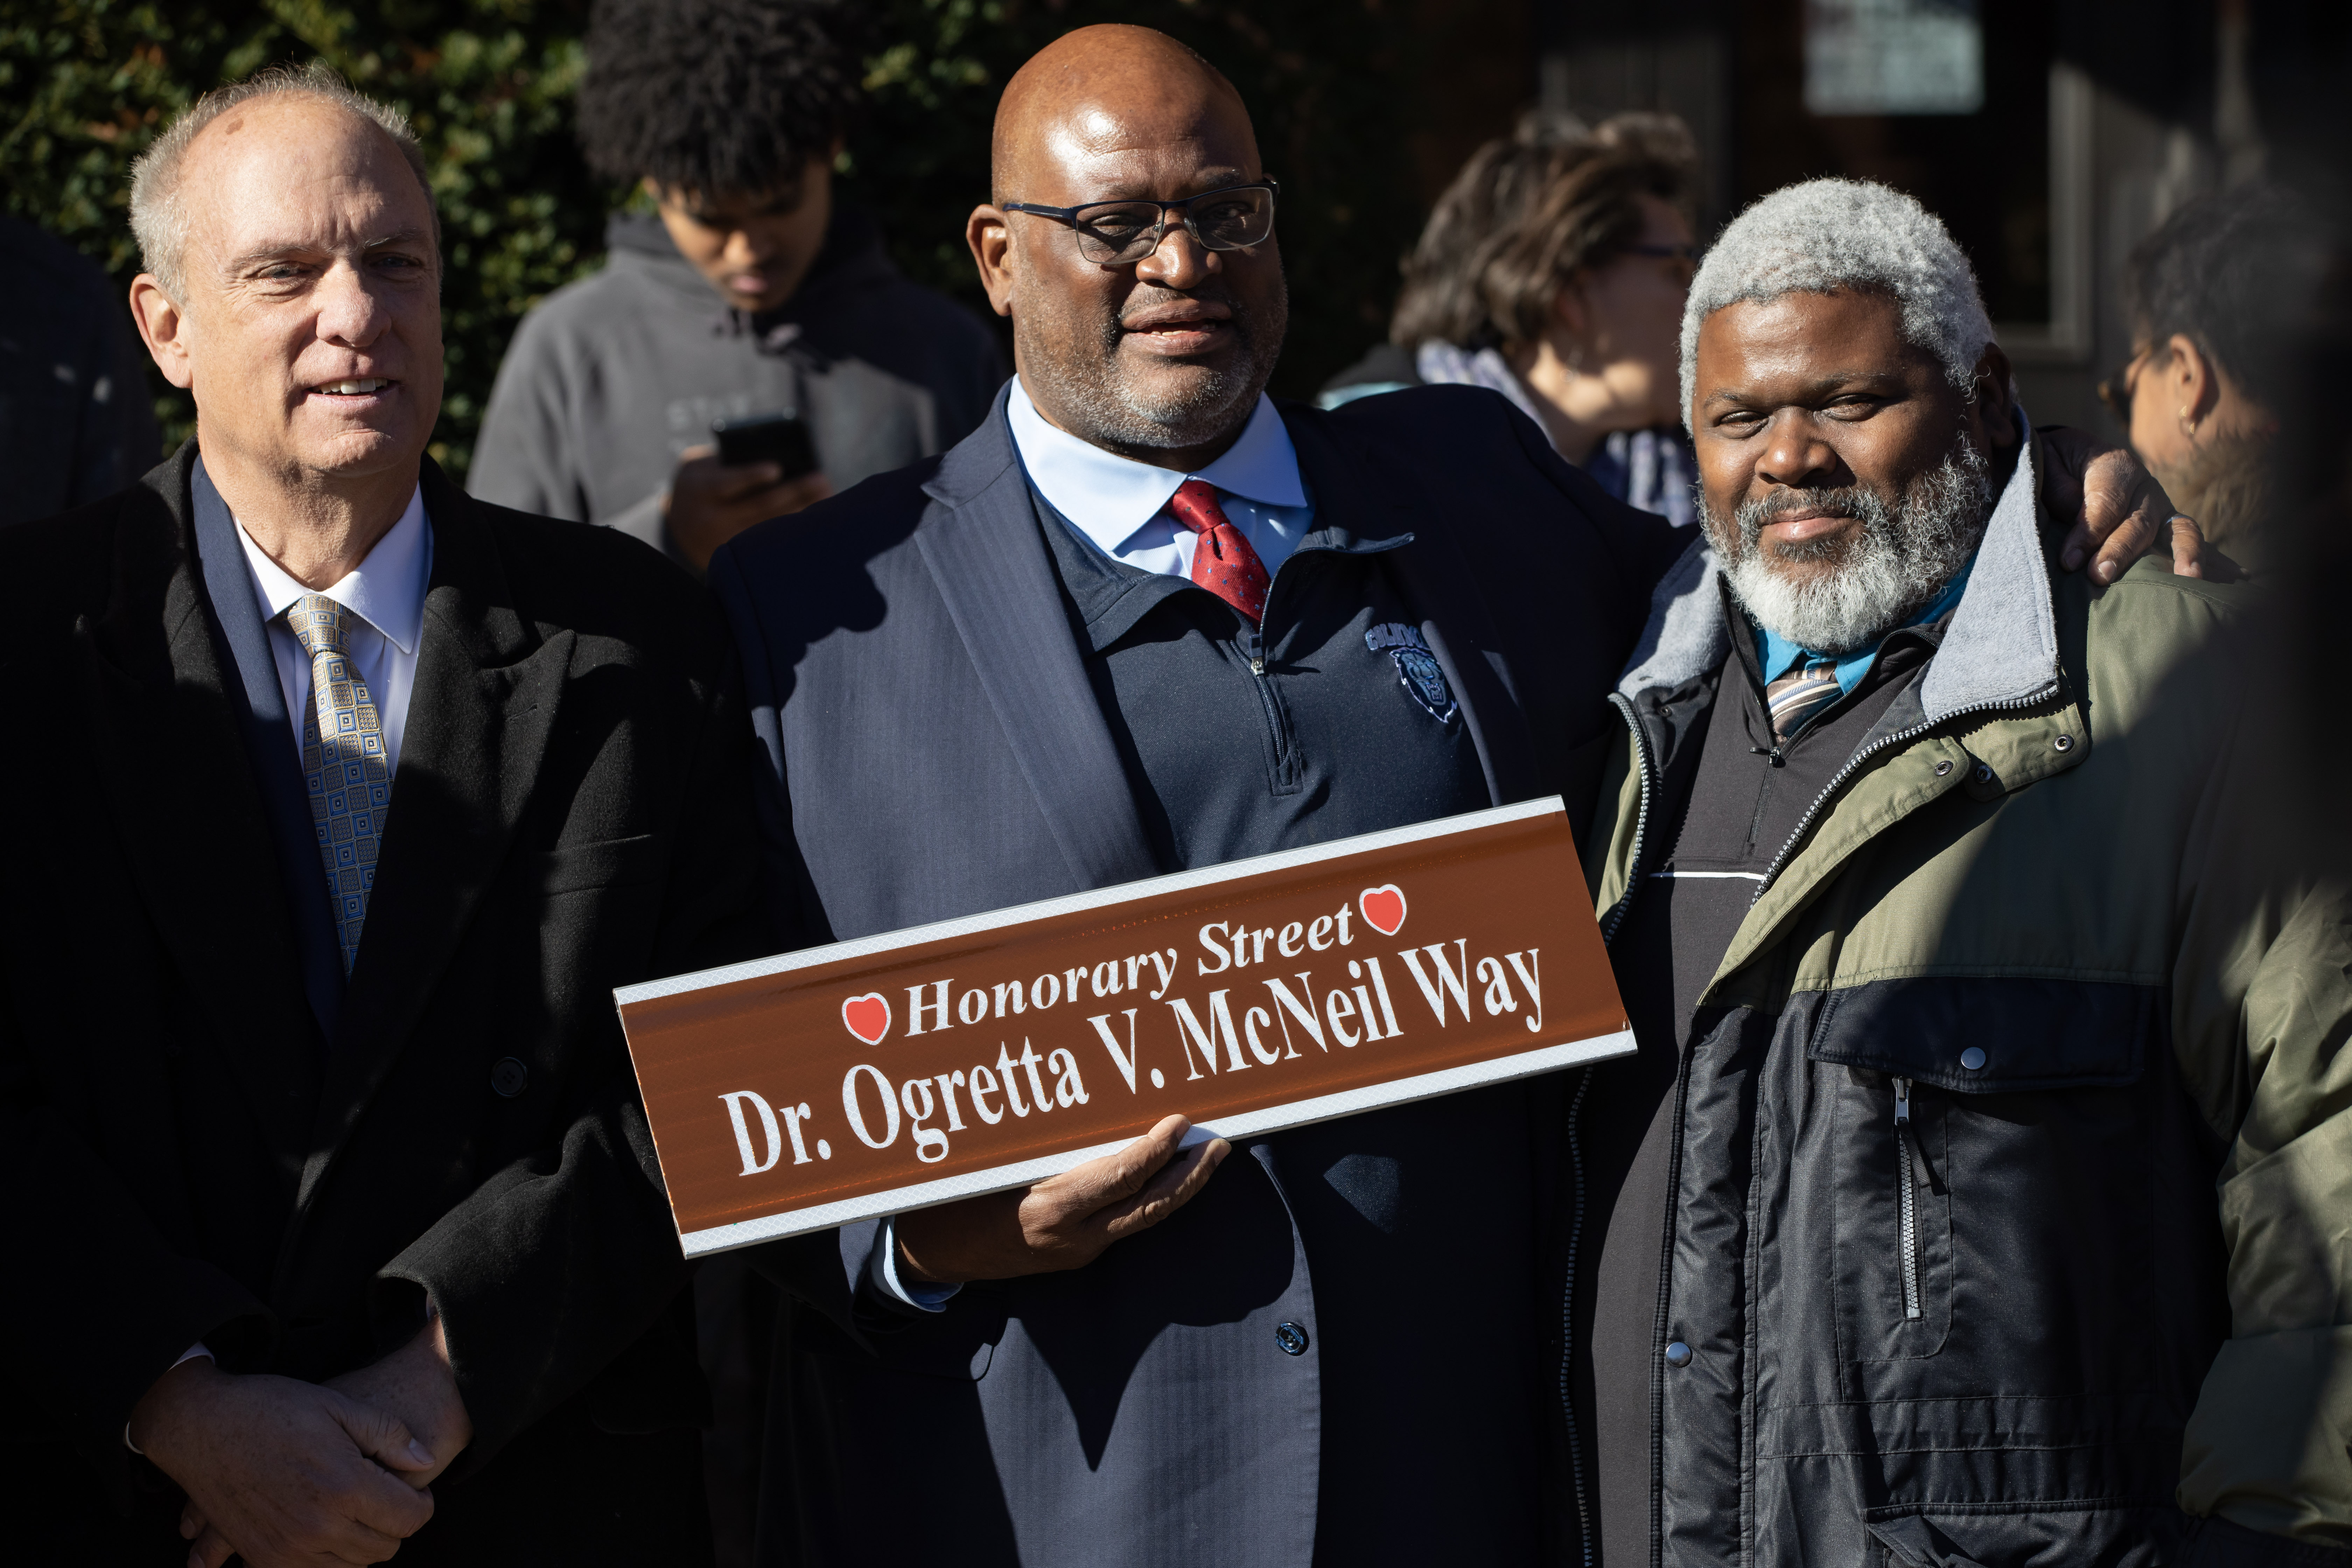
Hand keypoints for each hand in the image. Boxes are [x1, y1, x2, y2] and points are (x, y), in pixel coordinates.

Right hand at [180, 1315, 471, 1563]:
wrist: (202, 1426)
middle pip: (384, 1549)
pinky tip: (324, 1528)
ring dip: (362, 1543)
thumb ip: (389, 1435)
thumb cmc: (272, 1409)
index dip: (421, 1504)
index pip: (409, 1519)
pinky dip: (326, 1558)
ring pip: (350, 1567)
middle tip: (385, 1497)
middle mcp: (318, 1526)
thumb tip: (425, 1460)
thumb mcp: (339, 1405)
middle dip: (394, 1524)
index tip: (414, 1489)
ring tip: (355, 1509)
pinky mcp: (261, 1556)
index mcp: (344, 1486)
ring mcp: (286, 1548)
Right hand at [663, 444, 831, 569]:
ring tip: (826, 494)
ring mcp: (725, 542)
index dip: (750, 476)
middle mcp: (710, 520)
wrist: (678, 527)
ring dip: (801, 511)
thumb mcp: (702, 467)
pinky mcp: (740, 559)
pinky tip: (815, 518)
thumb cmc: (700, 483)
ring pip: (770, 527)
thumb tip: (778, 464)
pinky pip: (772, 542)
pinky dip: (794, 529)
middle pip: (757, 506)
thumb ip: (730, 461)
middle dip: (792, 491)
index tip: (776, 468)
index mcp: (699, 490)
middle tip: (820, 478)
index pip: (726, 483)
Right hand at [894, 1114, 1229, 1284]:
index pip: (1120, 1178)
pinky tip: (1165, 1177)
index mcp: (1048, 1210)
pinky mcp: (1076, 1257)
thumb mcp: (989, 1162)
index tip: (1179, 1122)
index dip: (1154, 1150)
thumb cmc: (950, 1196)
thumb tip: (1092, 1107)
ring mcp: (1076, 1253)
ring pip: (1144, 1219)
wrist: (929, 1255)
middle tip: (1220, 1144)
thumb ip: (1040, 1144)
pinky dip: (1150, 1199)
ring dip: (1179, 1188)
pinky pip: (1125, 1224)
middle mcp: (1071, 1238)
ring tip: (1205, 1158)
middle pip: (1148, 1207)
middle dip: (1190, 1176)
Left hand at [2043, 429, 2217, 581]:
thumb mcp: (2047, 468)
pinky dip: (2199, 557)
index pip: (2107, 502)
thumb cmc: (2053, 466)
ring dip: (2181, 555)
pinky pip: (2187, 539)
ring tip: (2184, 578)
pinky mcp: (2167, 526)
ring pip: (2175, 530)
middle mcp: (2143, 485)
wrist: (2067, 458)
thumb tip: (2079, 529)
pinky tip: (2210, 577)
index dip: (2089, 532)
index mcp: (2114, 465)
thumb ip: (2059, 492)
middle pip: (2138, 522)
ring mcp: (2160, 506)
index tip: (2068, 561)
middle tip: (2099, 576)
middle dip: (2119, 551)